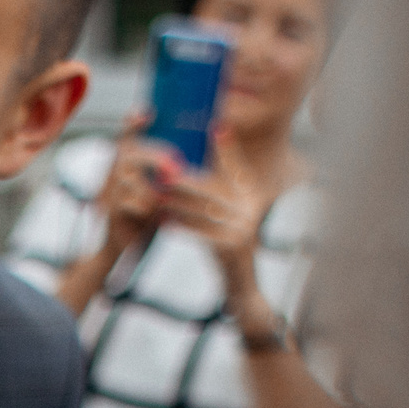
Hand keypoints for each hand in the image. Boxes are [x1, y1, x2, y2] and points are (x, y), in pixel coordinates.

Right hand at [93, 113, 169, 252]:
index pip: (126, 135)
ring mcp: (109, 190)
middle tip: (176, 166)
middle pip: (129, 152)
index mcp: (126, 160)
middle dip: (155, 156)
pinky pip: (129, 203)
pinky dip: (146, 208)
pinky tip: (154, 214)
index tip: (146, 113)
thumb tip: (198, 153)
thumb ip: (168, 169)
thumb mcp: (157, 186)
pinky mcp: (110, 210)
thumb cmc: (146, 211)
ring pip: (131, 180)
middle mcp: (114, 171)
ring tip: (164, 200)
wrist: (124, 243)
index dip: (133, 122)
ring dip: (152, 190)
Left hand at [159, 123, 272, 292]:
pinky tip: (164, 221)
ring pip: (203, 211)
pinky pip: (201, 233)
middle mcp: (251, 209)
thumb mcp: (228, 211)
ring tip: (156, 195)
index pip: (238, 167)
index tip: (216, 126)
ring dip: (177, 202)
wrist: (241, 281)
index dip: (228, 148)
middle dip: (186, 180)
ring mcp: (242, 229)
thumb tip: (212, 143)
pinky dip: (181, 226)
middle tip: (163, 172)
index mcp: (252, 195)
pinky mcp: (230, 248)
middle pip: (214, 189)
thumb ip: (221, 184)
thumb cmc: (227, 241)